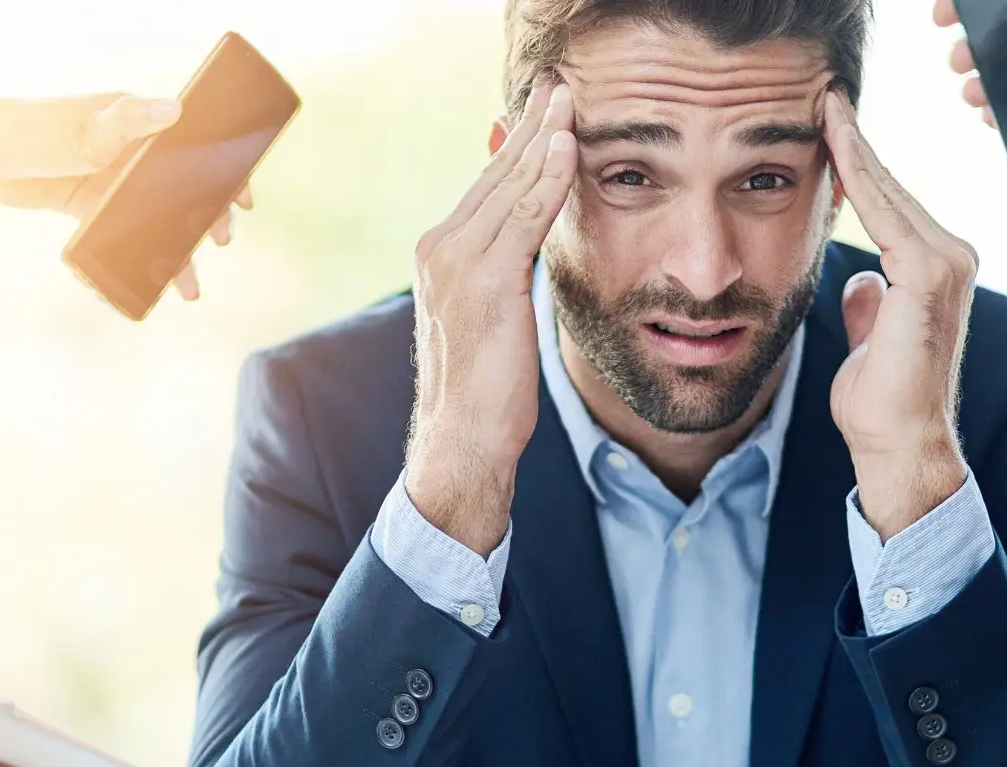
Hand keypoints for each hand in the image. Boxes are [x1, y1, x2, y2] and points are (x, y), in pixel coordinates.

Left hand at [0, 94, 254, 301]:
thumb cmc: (30, 131)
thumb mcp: (85, 129)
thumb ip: (130, 122)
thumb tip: (176, 110)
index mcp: (139, 124)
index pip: (196, 145)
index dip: (225, 173)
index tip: (243, 201)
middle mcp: (130, 151)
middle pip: (183, 189)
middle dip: (204, 222)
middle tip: (215, 245)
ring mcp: (111, 180)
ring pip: (155, 220)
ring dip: (173, 253)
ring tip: (187, 289)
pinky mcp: (89, 206)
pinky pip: (121, 237)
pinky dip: (130, 261)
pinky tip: (132, 285)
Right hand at [404, 81, 576, 554]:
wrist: (462, 438)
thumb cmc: (484, 388)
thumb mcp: (493, 315)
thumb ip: (504, 266)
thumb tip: (527, 232)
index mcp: (437, 252)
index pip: (486, 184)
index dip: (517, 146)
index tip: (543, 110)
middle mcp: (438, 248)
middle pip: (495, 174)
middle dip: (529, 128)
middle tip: (559, 86)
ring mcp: (456, 262)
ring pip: (510, 189)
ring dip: (543, 141)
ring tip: (569, 102)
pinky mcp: (484, 281)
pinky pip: (524, 219)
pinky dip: (549, 181)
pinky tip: (568, 150)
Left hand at [823, 93, 975, 538]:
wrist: (898, 444)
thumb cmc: (880, 404)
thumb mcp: (869, 339)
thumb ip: (870, 305)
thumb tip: (861, 281)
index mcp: (935, 271)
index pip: (890, 207)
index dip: (859, 168)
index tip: (829, 129)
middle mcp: (952, 259)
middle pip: (894, 191)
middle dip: (857, 145)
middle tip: (826, 99)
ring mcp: (948, 264)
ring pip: (891, 195)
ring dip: (857, 151)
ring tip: (827, 109)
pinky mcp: (931, 275)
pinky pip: (887, 215)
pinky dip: (862, 180)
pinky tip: (837, 148)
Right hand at [935, 0, 1006, 132]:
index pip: (1005, 1)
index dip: (967, 3)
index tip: (948, 11)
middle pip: (992, 38)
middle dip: (967, 46)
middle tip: (963, 55)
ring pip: (1002, 78)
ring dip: (978, 84)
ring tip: (975, 87)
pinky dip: (1004, 117)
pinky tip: (994, 115)